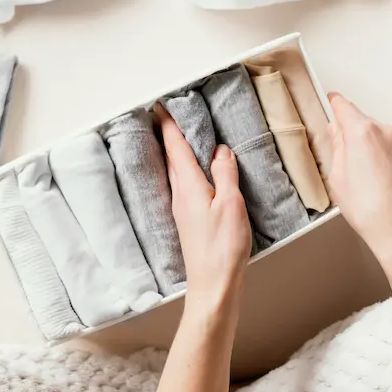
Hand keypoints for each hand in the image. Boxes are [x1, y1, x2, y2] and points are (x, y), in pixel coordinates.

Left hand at [154, 103, 251, 313]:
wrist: (212, 285)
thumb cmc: (222, 248)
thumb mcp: (231, 204)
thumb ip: (225, 174)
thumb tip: (220, 151)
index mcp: (189, 186)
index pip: (175, 147)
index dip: (169, 125)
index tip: (161, 106)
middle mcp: (180, 195)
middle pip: (171, 157)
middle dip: (169, 135)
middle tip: (168, 115)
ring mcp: (182, 209)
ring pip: (176, 171)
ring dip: (176, 152)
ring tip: (180, 137)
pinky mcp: (188, 220)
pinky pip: (183, 185)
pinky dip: (185, 170)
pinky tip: (194, 174)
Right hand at [326, 94, 391, 280]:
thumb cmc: (367, 208)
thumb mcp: (337, 176)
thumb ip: (337, 147)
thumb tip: (337, 131)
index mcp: (363, 132)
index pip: (344, 107)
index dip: (335, 103)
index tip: (331, 100)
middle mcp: (386, 131)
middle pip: (362, 123)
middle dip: (350, 136)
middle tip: (341, 161)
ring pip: (377, 137)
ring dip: (368, 149)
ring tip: (362, 179)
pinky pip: (391, 149)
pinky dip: (382, 158)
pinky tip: (377, 182)